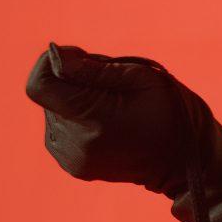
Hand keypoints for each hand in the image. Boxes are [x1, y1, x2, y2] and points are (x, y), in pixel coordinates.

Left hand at [24, 41, 209, 194]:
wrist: (182, 161)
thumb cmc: (168, 112)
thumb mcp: (140, 77)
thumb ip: (92, 67)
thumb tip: (54, 56)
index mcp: (95, 120)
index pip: (39, 85)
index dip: (52, 64)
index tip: (79, 59)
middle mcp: (78, 144)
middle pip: (50, 96)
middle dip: (72, 82)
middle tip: (110, 88)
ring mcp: (74, 159)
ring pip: (53, 112)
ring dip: (75, 101)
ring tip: (111, 108)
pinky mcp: (73, 165)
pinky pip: (59, 129)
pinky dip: (76, 119)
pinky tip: (104, 124)